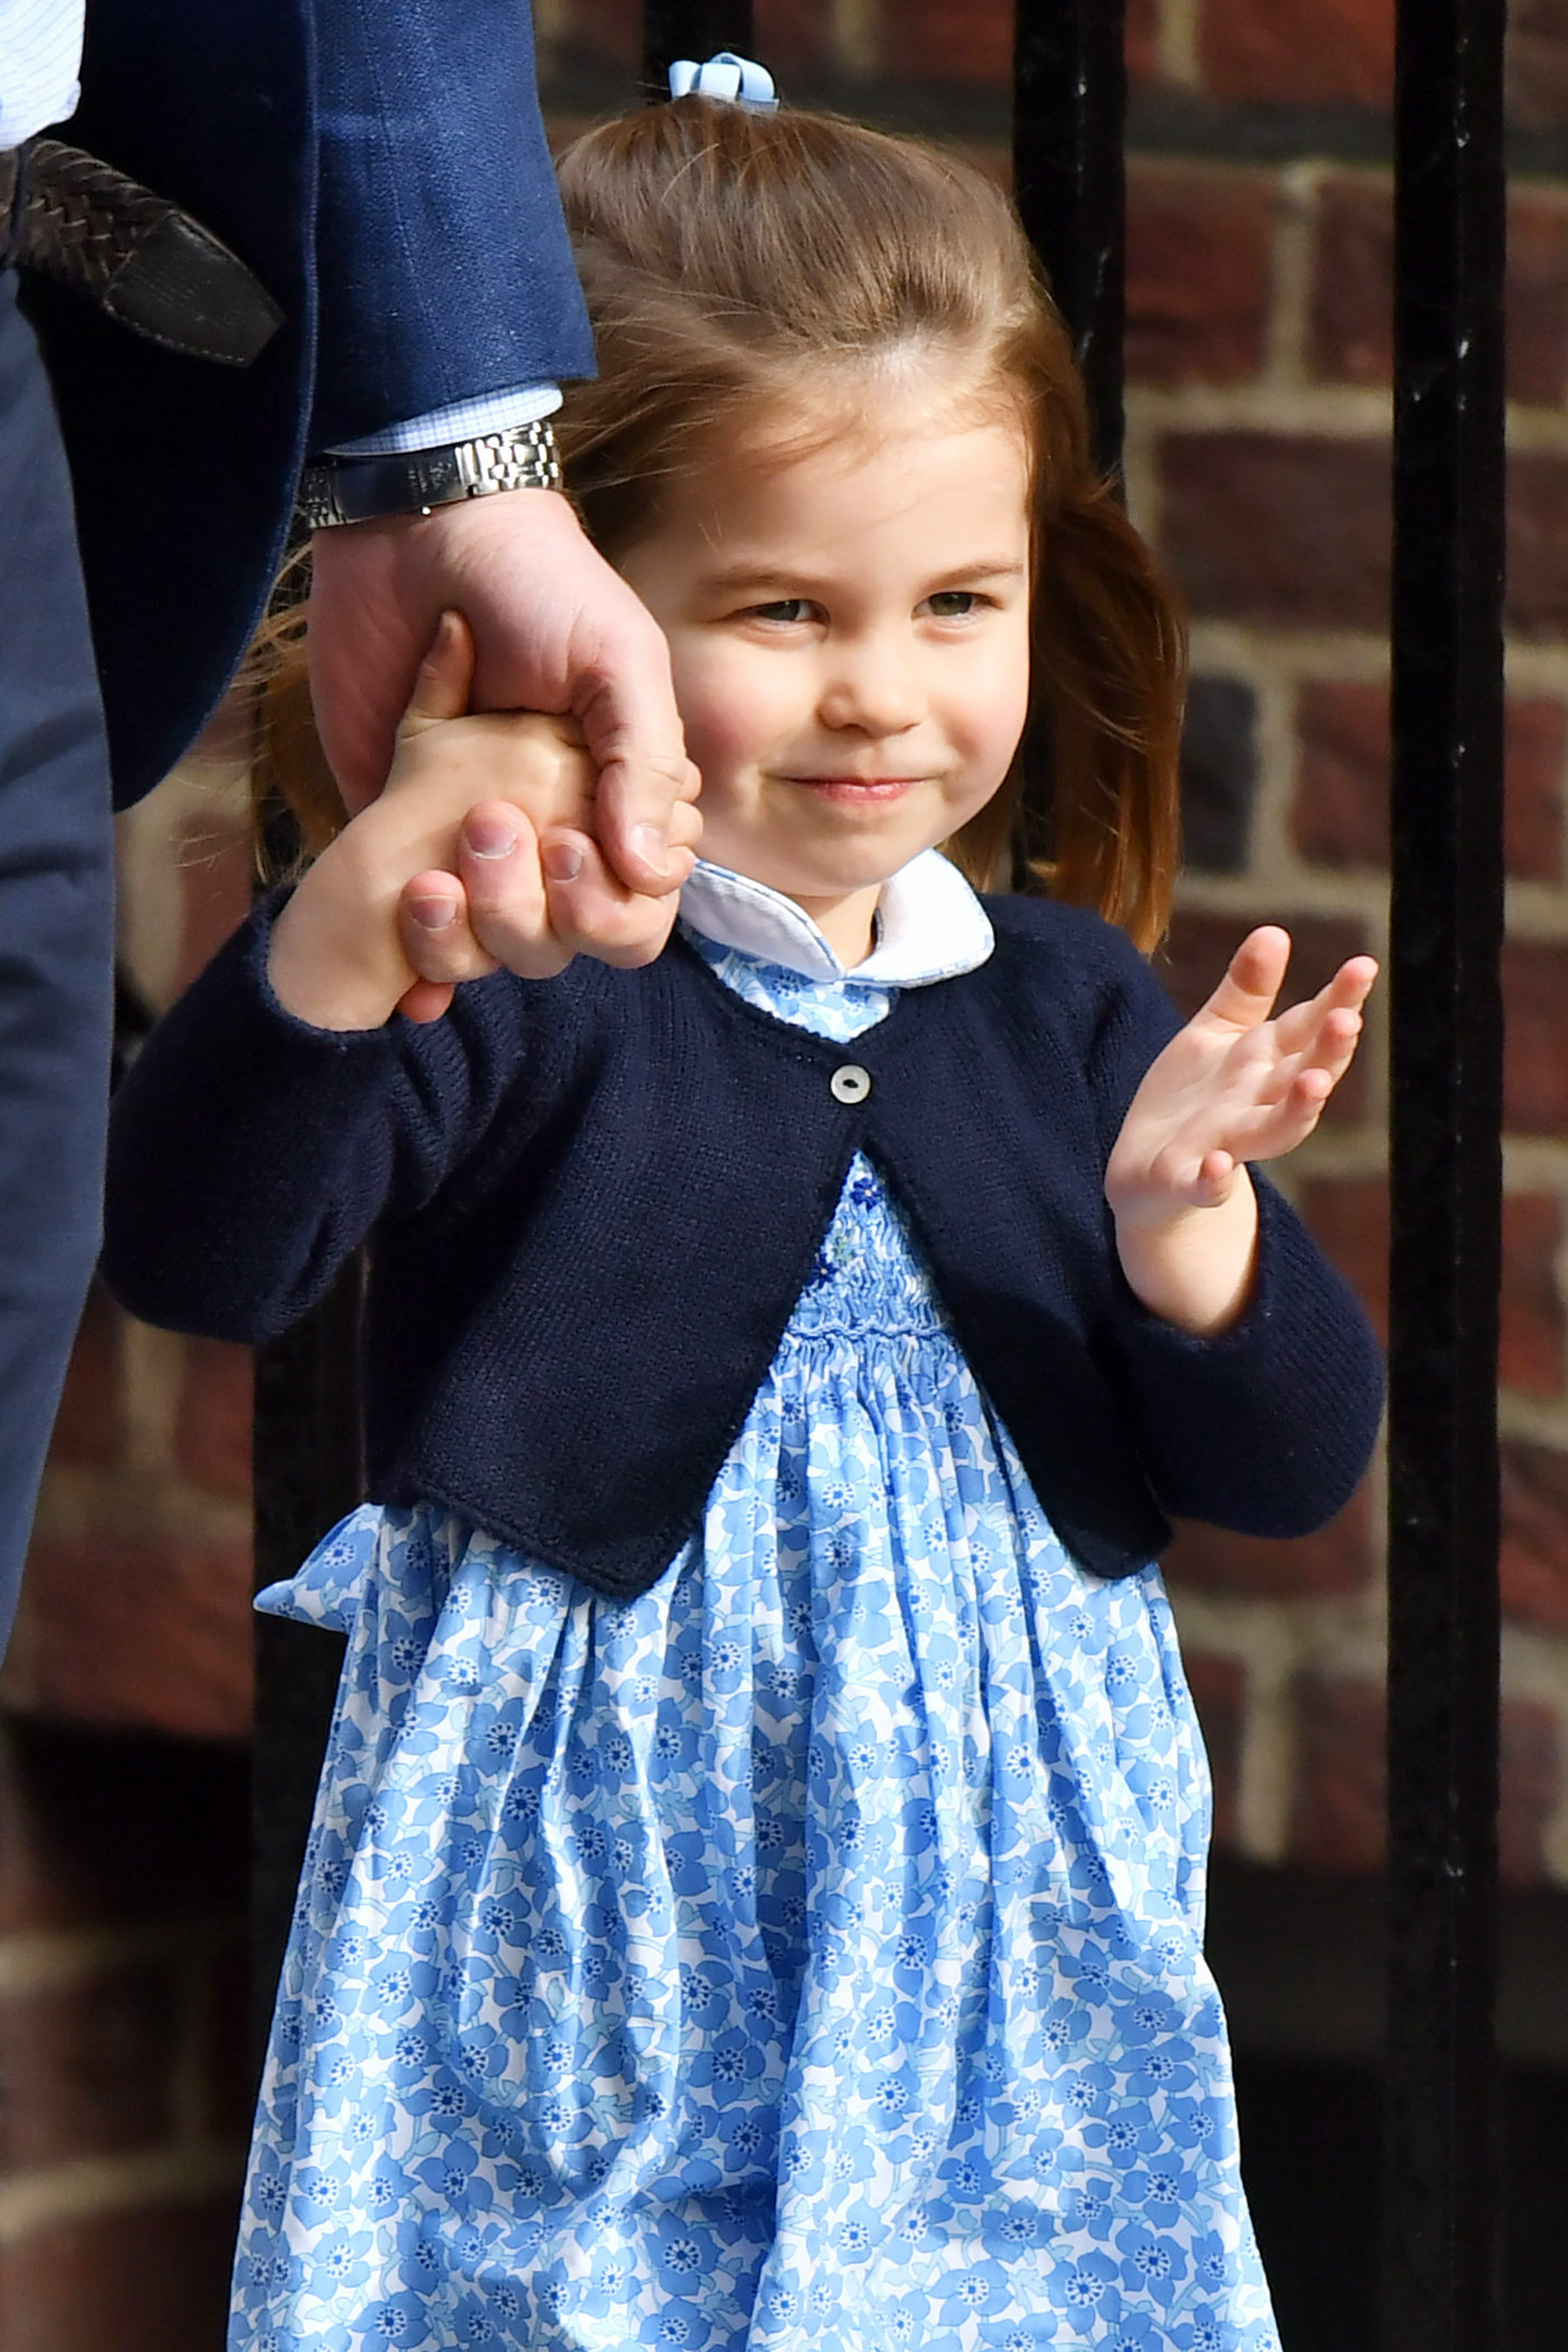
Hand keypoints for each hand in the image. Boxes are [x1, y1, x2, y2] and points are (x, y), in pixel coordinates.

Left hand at [389, 615, 700, 1021]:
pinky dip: (415, 960)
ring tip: (432, 881)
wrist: (417, 531)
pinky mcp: (396, 830)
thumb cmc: (539, 585)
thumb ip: (643, 763)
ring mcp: (472, 837)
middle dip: (531, 914)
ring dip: (469, 937)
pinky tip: (410, 982)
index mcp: (618, 796)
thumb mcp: (616, 660)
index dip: (610, 902)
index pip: (638, 900)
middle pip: (565, 938)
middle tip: (489, 830)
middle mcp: (551, 830)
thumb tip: (651, 871)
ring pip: (492, 945)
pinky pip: (414, 924)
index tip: (567, 846)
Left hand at [1105, 927, 1376, 1332]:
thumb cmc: (1194, 1098)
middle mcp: (1256, 1105)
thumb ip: (1246, 990)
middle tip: (1347, 1019)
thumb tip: (1274, 930)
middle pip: (1304, 1077)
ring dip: (1298, 1110)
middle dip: (1329, 1051)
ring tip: (1315, 1083)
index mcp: (1265, 1065)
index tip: (1363, 966)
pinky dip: (1214, 1180)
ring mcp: (1226, 1145)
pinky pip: (1205, 1186)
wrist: (1147, 1174)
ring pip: (1274, 1131)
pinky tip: (1218, 1167)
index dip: (1337, 1000)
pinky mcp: (1186, 1181)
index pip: (1308, 1029)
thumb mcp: (1216, 1034)